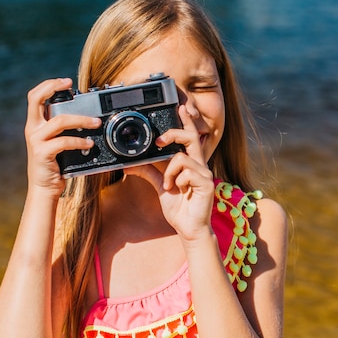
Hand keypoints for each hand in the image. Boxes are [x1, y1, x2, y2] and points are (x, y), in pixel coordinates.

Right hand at [24, 78, 100, 196]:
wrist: (44, 187)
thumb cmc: (55, 163)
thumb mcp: (57, 142)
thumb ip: (64, 129)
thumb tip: (87, 117)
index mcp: (36, 123)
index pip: (35, 96)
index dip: (48, 85)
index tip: (66, 81)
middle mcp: (32, 129)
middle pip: (36, 99)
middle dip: (53, 87)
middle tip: (71, 85)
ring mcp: (36, 140)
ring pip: (59, 120)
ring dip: (81, 119)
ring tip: (96, 123)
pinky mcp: (42, 153)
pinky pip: (63, 142)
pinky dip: (79, 141)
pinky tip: (89, 144)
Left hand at [124, 105, 214, 241]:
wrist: (189, 229)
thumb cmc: (179, 209)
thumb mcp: (161, 187)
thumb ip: (149, 173)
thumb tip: (130, 165)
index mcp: (191, 164)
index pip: (190, 138)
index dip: (186, 122)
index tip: (181, 108)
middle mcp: (200, 166)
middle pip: (191, 137)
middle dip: (173, 134)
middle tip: (159, 142)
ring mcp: (205, 174)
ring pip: (181, 157)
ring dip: (169, 171)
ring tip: (169, 186)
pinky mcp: (206, 183)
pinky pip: (186, 171)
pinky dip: (176, 180)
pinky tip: (178, 190)